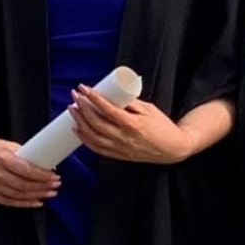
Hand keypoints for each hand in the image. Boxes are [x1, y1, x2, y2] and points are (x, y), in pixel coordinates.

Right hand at [0, 128, 58, 207]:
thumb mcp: (6, 145)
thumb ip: (23, 155)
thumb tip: (45, 164)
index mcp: (1, 157)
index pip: (27, 171)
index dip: (43, 176)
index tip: (55, 176)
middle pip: (24, 185)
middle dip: (43, 187)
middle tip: (56, 186)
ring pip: (18, 196)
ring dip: (36, 196)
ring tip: (50, 194)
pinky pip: (8, 202)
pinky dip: (24, 204)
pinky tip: (36, 202)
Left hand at [66, 85, 192, 164]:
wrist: (172, 149)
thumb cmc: (162, 127)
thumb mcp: (149, 109)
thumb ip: (131, 103)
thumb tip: (113, 94)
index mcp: (133, 124)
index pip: (108, 110)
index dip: (94, 98)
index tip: (85, 89)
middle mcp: (124, 138)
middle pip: (96, 123)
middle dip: (82, 108)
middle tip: (75, 96)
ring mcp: (120, 148)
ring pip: (93, 137)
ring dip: (80, 122)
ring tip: (72, 109)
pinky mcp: (118, 155)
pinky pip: (96, 148)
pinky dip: (84, 139)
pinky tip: (77, 129)